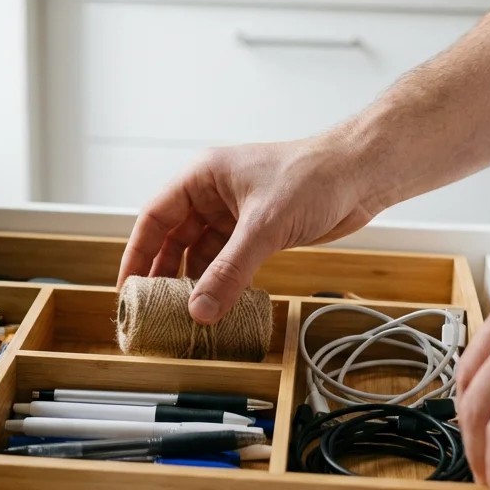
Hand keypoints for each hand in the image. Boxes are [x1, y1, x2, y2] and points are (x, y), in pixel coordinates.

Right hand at [118, 138, 381, 322]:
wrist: (360, 175)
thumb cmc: (313, 175)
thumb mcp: (264, 226)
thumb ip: (230, 271)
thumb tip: (200, 309)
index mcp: (203, 177)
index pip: (155, 217)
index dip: (137, 252)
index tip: (128, 286)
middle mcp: (214, 195)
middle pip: (174, 239)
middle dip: (163, 274)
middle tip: (152, 309)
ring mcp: (237, 214)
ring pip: (203, 254)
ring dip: (194, 283)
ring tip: (183, 315)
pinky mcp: (259, 232)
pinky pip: (229, 262)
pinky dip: (222, 283)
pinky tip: (217, 305)